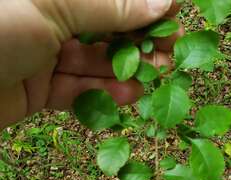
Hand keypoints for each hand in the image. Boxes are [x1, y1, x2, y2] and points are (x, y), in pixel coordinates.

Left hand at [0, 0, 183, 128]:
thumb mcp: (53, 6)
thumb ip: (107, 7)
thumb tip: (159, 2)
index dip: (139, 6)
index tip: (172, 16)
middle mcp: (45, 19)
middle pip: (101, 31)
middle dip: (136, 43)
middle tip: (168, 56)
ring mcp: (41, 56)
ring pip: (91, 65)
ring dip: (124, 72)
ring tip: (155, 79)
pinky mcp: (37, 90)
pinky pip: (75, 92)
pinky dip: (101, 95)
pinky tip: (129, 96)